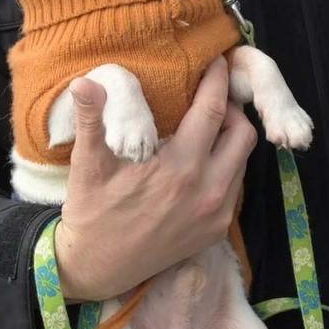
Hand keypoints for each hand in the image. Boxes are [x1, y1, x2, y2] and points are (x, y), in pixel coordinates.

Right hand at [53, 57, 257, 300]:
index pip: (213, 112)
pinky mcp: (216, 230)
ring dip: (232, 139)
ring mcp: (216, 213)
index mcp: (179, 168)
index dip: (217, 82)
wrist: (98, 267)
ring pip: (243, 161)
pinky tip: (204, 160)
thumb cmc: (92, 213)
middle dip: (232, 110)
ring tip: (209, 126)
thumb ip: (92, 120)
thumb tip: (85, 81)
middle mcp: (206, 190)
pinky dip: (228, 166)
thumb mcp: (87, 165)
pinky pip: (236, 187)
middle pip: (243, 134)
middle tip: (212, 97)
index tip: (217, 62)